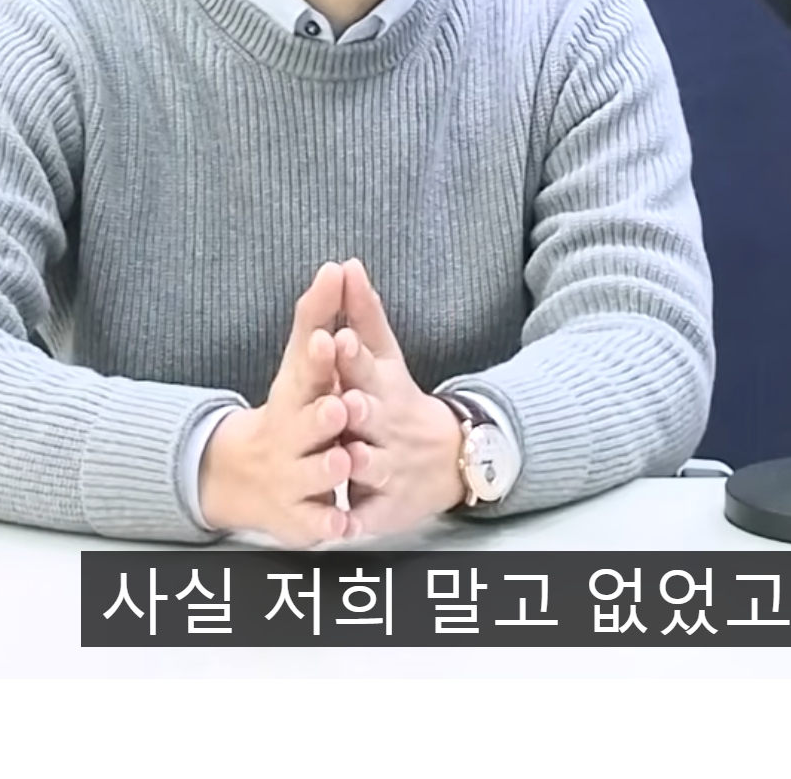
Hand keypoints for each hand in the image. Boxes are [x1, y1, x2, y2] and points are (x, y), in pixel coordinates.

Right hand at [200, 262, 370, 544]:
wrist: (243, 474)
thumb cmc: (289, 409)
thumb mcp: (302, 364)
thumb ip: (321, 316)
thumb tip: (339, 265)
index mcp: (294, 395)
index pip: (304, 372)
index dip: (316, 359)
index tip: (326, 340)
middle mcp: (289, 435)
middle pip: (306, 425)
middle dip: (323, 416)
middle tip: (342, 405)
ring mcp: (291, 477)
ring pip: (312, 474)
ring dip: (328, 467)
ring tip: (345, 458)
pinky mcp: (298, 517)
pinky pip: (314, 523)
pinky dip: (325, 523)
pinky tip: (342, 521)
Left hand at [327, 258, 466, 536]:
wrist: (452, 458)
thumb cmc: (402, 400)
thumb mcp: (387, 356)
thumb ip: (364, 313)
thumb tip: (346, 263)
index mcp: (382, 387)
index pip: (365, 366)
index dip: (351, 355)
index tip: (337, 337)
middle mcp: (386, 426)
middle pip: (369, 416)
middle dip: (358, 408)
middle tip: (343, 399)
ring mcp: (389, 467)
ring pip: (371, 465)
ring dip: (360, 462)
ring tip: (347, 458)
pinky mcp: (385, 506)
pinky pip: (369, 515)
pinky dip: (356, 523)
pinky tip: (341, 528)